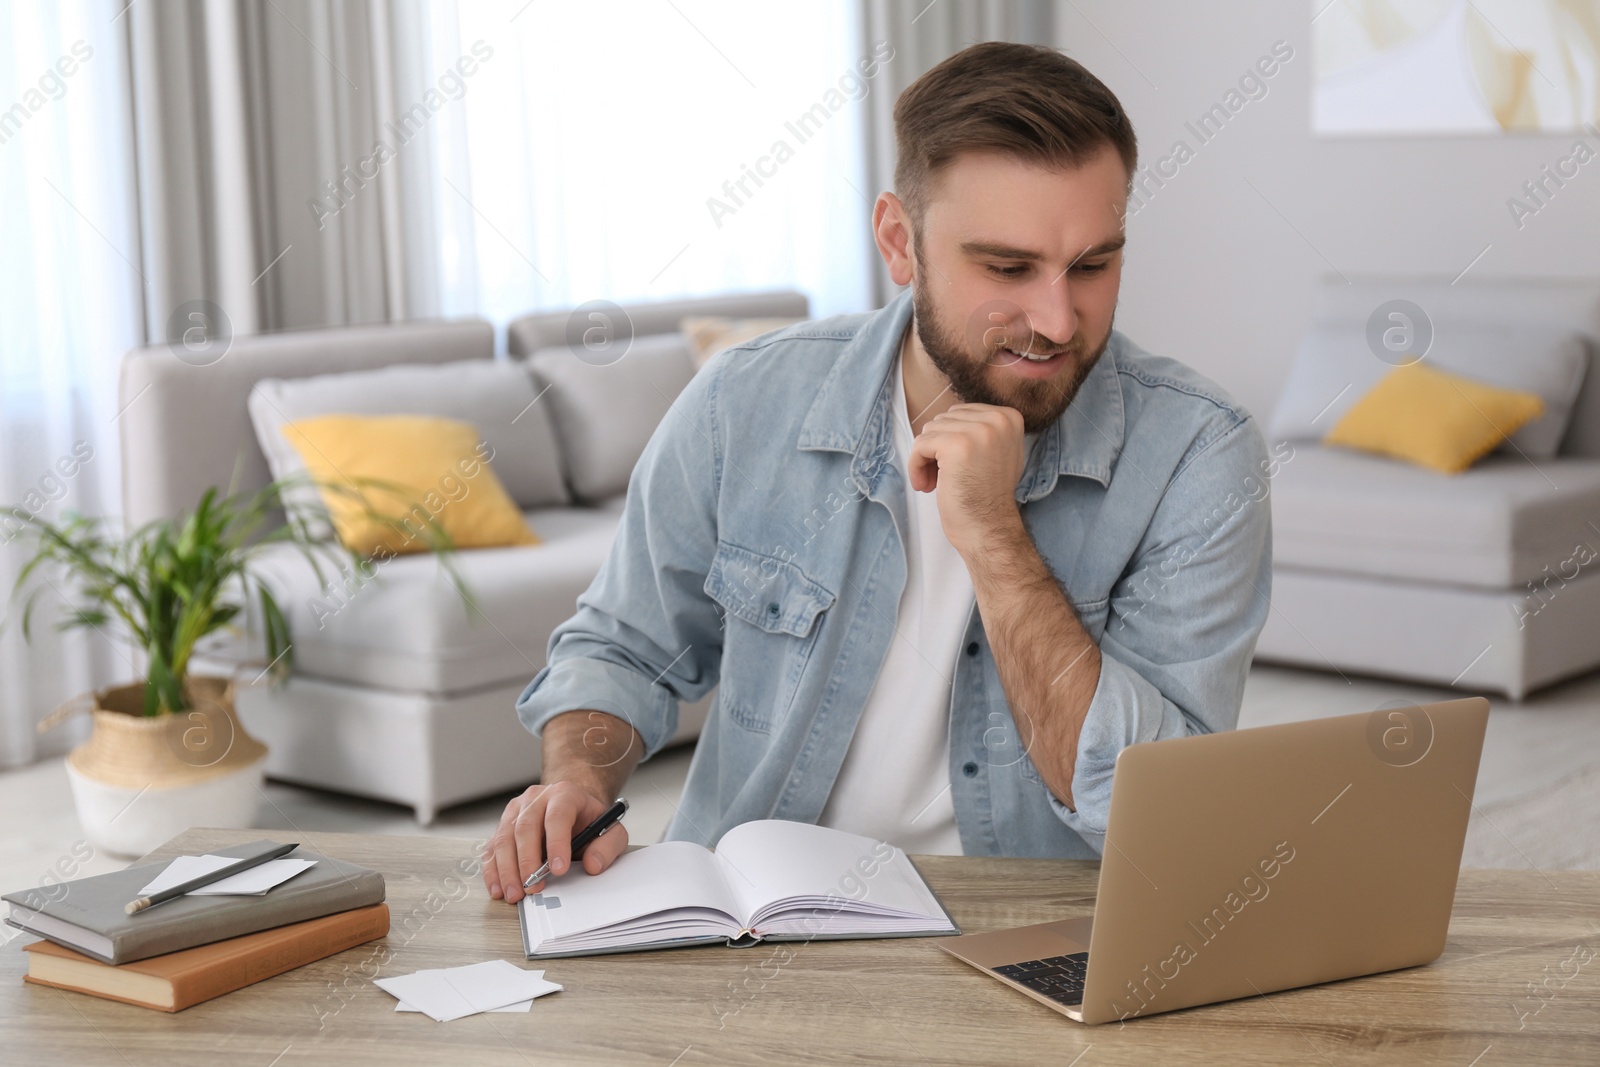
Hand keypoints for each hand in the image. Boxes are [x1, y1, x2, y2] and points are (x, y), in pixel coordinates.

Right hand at [482, 779, 629, 903]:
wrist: (572, 806)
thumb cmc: (589, 820)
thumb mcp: (611, 830)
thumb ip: (608, 846)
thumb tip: (592, 865)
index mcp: (565, 794)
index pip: (558, 816)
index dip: (557, 843)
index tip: (558, 870)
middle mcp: (536, 798)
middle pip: (525, 827)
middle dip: (527, 861)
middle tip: (532, 887)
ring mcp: (516, 810)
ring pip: (504, 837)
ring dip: (507, 869)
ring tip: (515, 893)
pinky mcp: (503, 825)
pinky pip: (493, 847)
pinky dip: (493, 870)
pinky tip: (499, 888)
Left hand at [908, 403, 1026, 555]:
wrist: (989, 529)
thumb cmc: (987, 497)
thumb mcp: (998, 453)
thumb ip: (982, 431)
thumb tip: (950, 417)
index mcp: (1009, 418)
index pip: (961, 413)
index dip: (950, 439)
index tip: (952, 465)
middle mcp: (997, 419)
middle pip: (944, 420)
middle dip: (936, 448)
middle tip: (941, 477)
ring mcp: (977, 430)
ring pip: (929, 431)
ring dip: (925, 459)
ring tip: (934, 482)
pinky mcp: (954, 444)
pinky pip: (919, 445)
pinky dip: (915, 466)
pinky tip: (925, 485)